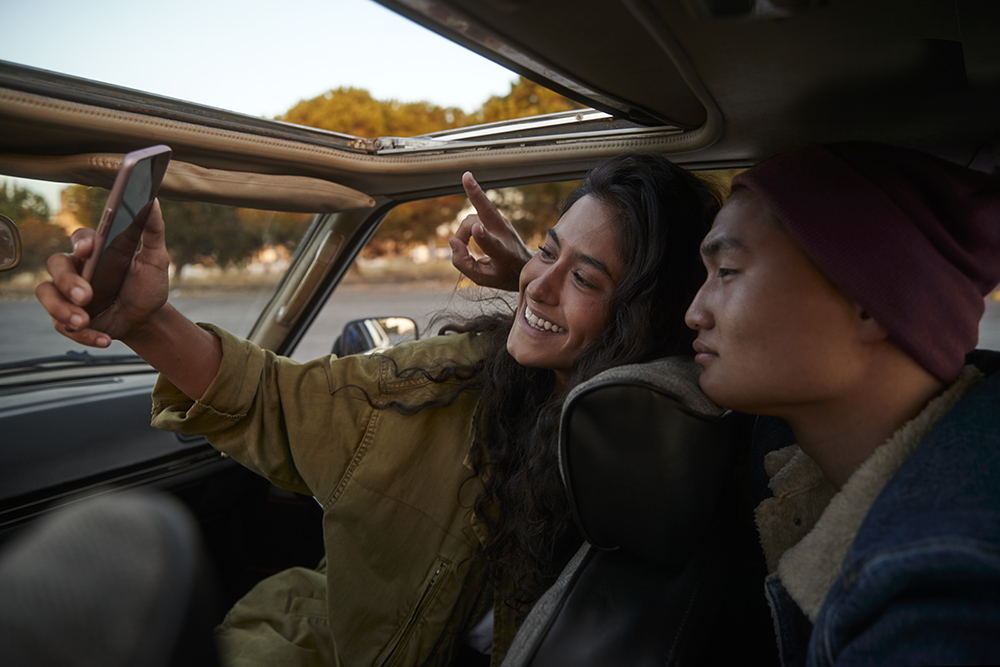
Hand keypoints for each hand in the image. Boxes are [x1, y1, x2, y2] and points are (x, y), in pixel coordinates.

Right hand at [36, 200, 170, 347]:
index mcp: (95, 251)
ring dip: (62, 309)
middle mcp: (76, 269)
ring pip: (46, 294)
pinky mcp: (66, 317)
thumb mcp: (156, 260)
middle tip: (86, 296)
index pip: (79, 238)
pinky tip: (104, 339)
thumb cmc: (147, 284)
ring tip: (85, 321)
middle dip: (67, 281)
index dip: (80, 242)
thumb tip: (153, 203)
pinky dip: (83, 334)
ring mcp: (67, 293)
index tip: (88, 250)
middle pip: (55, 265)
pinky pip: (61, 324)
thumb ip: (153, 232)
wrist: (148, 319)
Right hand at [449, 172, 532, 290]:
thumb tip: (452, 240)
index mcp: (503, 254)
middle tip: (466, 176)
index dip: (482, 237)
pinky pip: (476, 215)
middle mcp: (504, 234)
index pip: (492, 244)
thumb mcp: (482, 278)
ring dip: (463, 232)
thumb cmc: (502, 273)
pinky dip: (468, 227)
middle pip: (488, 211)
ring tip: (466, 247)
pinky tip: (471, 234)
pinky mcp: (496, 217)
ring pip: (473, 217)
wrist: (524, 263)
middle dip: (476, 194)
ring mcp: (502, 222)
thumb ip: (463, 263)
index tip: (476, 229)